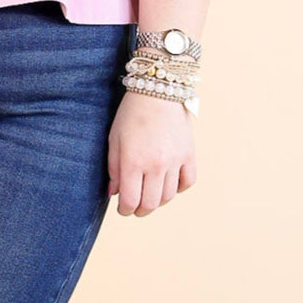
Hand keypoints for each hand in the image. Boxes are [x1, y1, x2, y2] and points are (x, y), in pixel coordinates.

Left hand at [107, 90, 195, 215]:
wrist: (158, 91)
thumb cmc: (131, 114)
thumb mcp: (114, 140)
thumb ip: (113, 169)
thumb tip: (114, 194)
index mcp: (133, 162)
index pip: (131, 201)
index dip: (125, 210)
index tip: (123, 209)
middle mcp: (156, 165)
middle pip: (151, 204)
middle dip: (140, 210)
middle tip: (135, 207)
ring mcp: (175, 161)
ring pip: (169, 196)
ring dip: (158, 201)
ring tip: (150, 195)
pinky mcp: (189, 154)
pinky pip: (187, 182)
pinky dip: (178, 188)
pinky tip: (168, 183)